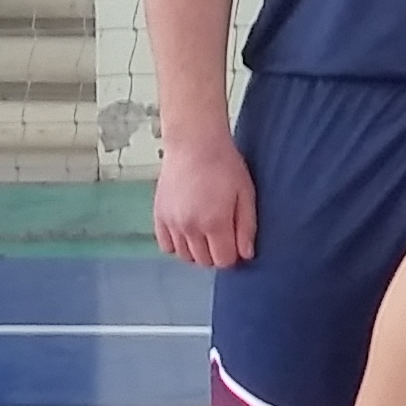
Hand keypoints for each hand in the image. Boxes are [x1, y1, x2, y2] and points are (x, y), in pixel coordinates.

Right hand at [154, 128, 259, 268]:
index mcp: (214, 222)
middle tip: (222, 237)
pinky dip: (178, 245)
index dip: (233, 256)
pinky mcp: (159, 216)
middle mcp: (190, 227)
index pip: (223, 261)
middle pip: (203, 261)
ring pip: (184, 257)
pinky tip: (188, 232)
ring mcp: (171, 222)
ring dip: (197, 252)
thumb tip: (246, 255)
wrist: (194, 143)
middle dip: (216, 255)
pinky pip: (166, 246)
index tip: (236, 245)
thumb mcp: (245, 194)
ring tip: (206, 233)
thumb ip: (246, 227)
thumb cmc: (225, 165)